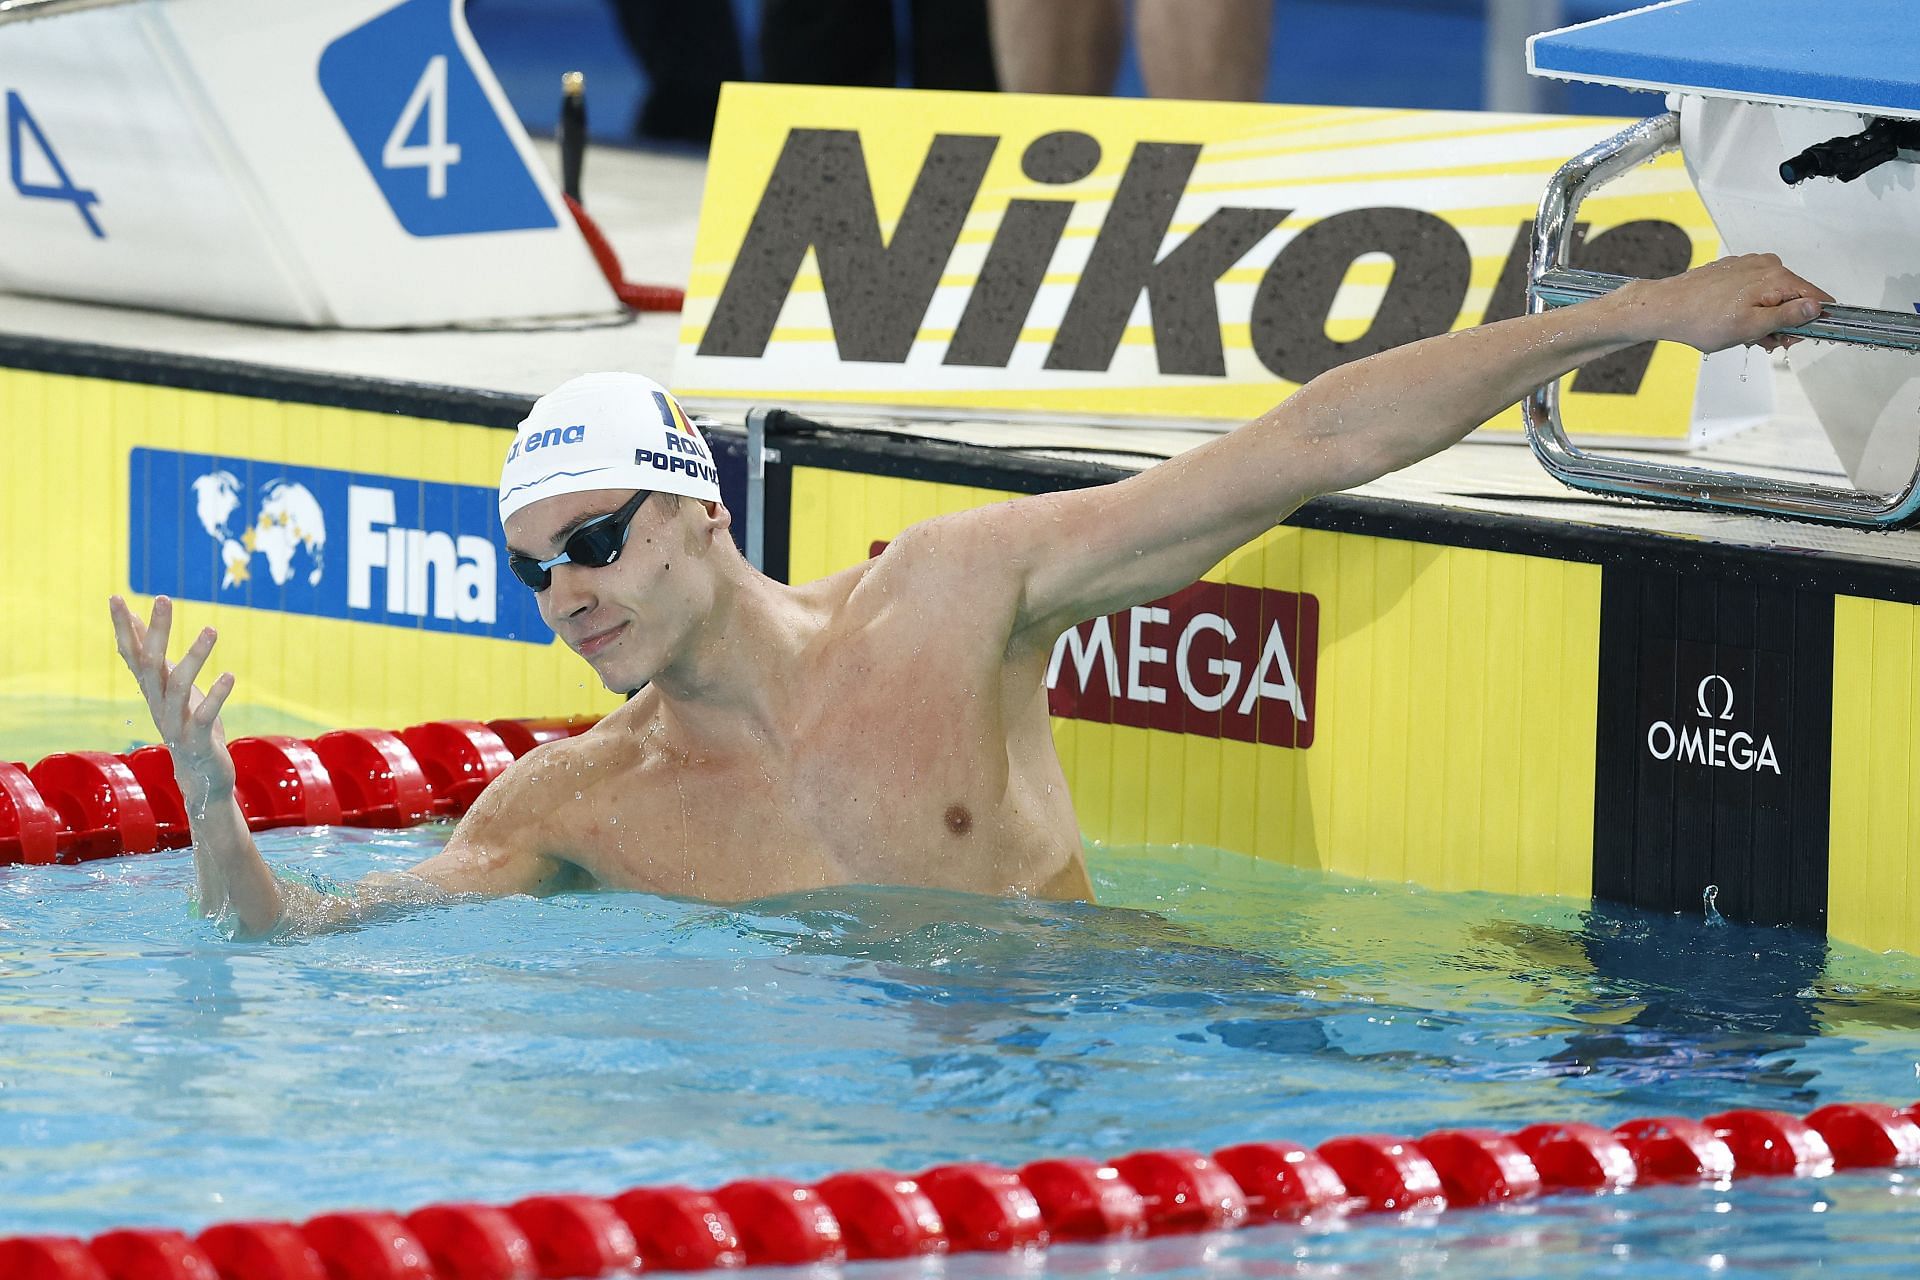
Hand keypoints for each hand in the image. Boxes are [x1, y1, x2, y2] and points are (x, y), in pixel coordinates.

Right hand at [109, 595, 236, 806]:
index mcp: (152, 690)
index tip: (115, 597)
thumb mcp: (172, 687)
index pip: (132, 654)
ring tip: (212, 629)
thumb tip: (139, 623)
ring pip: (178, 686)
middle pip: (150, 664)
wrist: (201, 776)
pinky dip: (215, 696)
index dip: (123, 628)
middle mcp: (158, 704)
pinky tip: (229, 676)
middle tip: (163, 598)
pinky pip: (202, 716)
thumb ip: (156, 659)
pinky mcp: (197, 740)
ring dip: (195, 657)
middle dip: (157, 631)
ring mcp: (176, 723)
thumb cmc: (188, 724)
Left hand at [1625, 253, 1834, 354]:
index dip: (1813, 320)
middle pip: (1794, 297)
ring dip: (1765, 318)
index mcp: (1776, 277)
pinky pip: (1756, 290)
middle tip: (1763, 341)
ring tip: (1742, 333)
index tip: (1804, 336)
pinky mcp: (1735, 270)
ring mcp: (1749, 265)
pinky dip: (1751, 307)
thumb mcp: (1752, 327)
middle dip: (1783, 323)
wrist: (1665, 308)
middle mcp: (1766, 265)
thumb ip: (1788, 316)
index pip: (1815, 296)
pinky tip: (1733, 320)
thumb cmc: (1702, 320)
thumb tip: (1816, 307)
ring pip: (1773, 296)